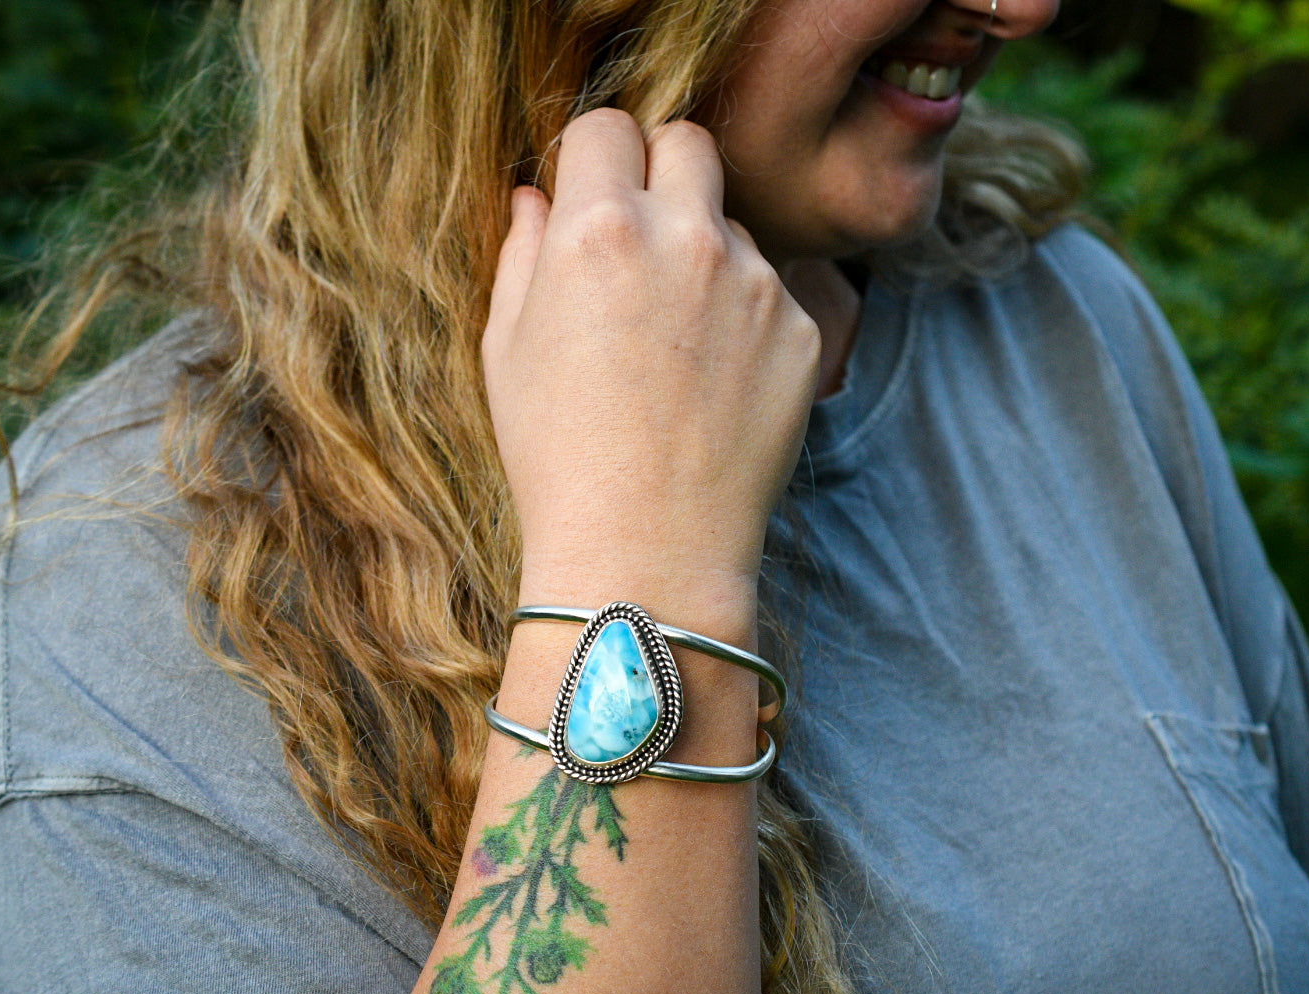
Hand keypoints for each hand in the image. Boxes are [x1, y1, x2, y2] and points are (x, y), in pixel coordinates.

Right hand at [482, 109, 821, 599]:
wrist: (646, 550)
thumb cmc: (557, 457)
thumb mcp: (505, 349)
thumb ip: (522, 253)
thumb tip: (535, 197)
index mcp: (599, 230)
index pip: (607, 128)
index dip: (593, 158)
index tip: (590, 194)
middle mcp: (686, 237)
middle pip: (688, 142)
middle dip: (661, 170)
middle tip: (641, 234)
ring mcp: (756, 283)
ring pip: (733, 223)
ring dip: (705, 250)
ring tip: (674, 343)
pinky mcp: (803, 330)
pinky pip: (773, 291)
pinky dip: (746, 317)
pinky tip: (714, 383)